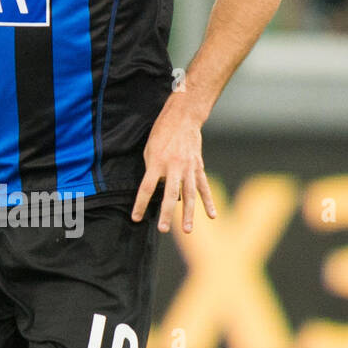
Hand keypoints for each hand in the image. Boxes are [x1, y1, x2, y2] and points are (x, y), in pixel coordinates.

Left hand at [131, 96, 216, 233]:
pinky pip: (203, 187)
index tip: (136, 218)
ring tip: (187, 230)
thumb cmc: (162, 133)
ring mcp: (188, 168)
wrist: (184, 117)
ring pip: (189, 195)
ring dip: (189, 214)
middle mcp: (173, 167)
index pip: (147, 188)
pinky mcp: (199, 168)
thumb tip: (156, 190)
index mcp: (157, 162)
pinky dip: (208, 202)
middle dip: (167, 213)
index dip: (141, 204)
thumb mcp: (149, 149)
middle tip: (163, 229)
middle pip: (169, 195)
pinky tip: (212, 215)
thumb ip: (152, 171)